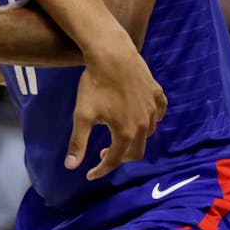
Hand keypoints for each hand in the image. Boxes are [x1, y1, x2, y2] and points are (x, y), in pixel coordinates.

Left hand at [68, 46, 166, 179]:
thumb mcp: (82, 115)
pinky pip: (159, 113)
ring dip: (135, 140)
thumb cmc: (95, 85)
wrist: (112, 54)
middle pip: (136, 152)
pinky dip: (151, 120)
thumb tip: (70, 167)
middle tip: (103, 154)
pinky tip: (142, 118)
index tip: (90, 174)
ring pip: (149, 133)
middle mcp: (144, 124)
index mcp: (126, 132)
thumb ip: (78, 142)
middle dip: (119, 158)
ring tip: (120, 135)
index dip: (101, 170)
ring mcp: (153, 108)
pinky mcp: (157, 94)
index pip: (115, 160)